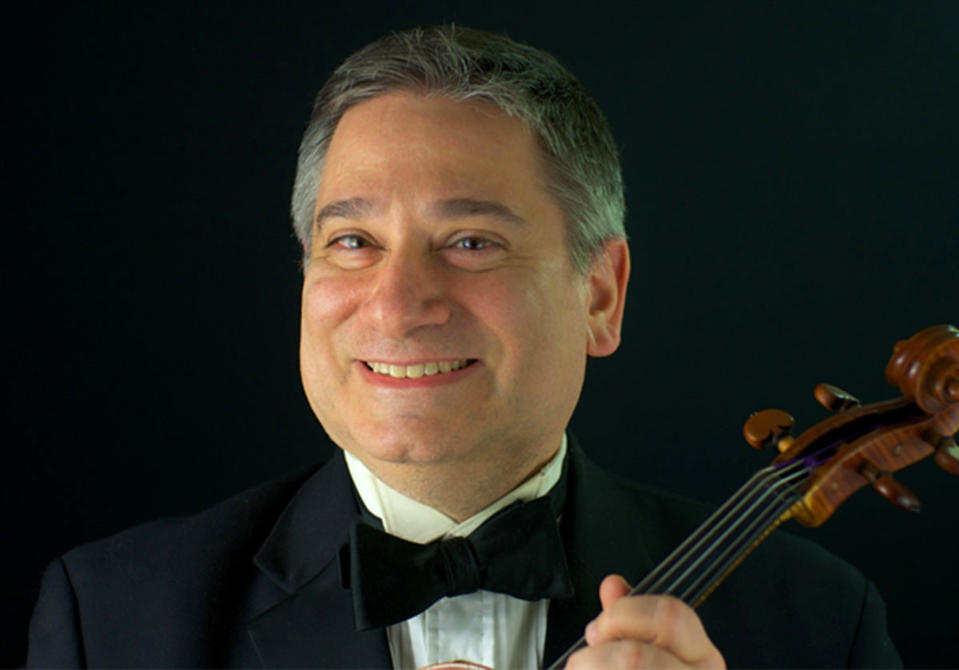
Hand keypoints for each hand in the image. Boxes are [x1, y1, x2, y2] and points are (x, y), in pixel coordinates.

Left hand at [565, 575, 724, 668]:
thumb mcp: (653, 654)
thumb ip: (630, 622)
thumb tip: (613, 586)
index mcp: (702, 660)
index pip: (672, 616)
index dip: (624, 613)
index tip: (602, 627)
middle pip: (634, 656)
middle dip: (595, 654)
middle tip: (586, 661)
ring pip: (623, 667)